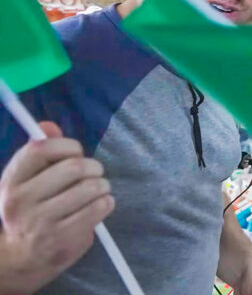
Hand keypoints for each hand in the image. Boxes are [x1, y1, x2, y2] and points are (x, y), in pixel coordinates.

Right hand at [0, 122, 113, 294]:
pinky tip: (99, 205)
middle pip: (75, 167)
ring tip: (98, 190)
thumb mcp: (26, 181)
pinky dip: (106, 202)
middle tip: (94, 174)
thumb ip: (40, 152)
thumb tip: (49, 126)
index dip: (68, 146)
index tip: (76, 154)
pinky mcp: (64, 238)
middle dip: (94, 167)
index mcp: (12, 181)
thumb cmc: (30, 211)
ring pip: (92, 187)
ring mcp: (43, 221)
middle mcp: (22, 200)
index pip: (41, 149)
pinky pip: (100, 208)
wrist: (21, 258)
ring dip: (102, 186)